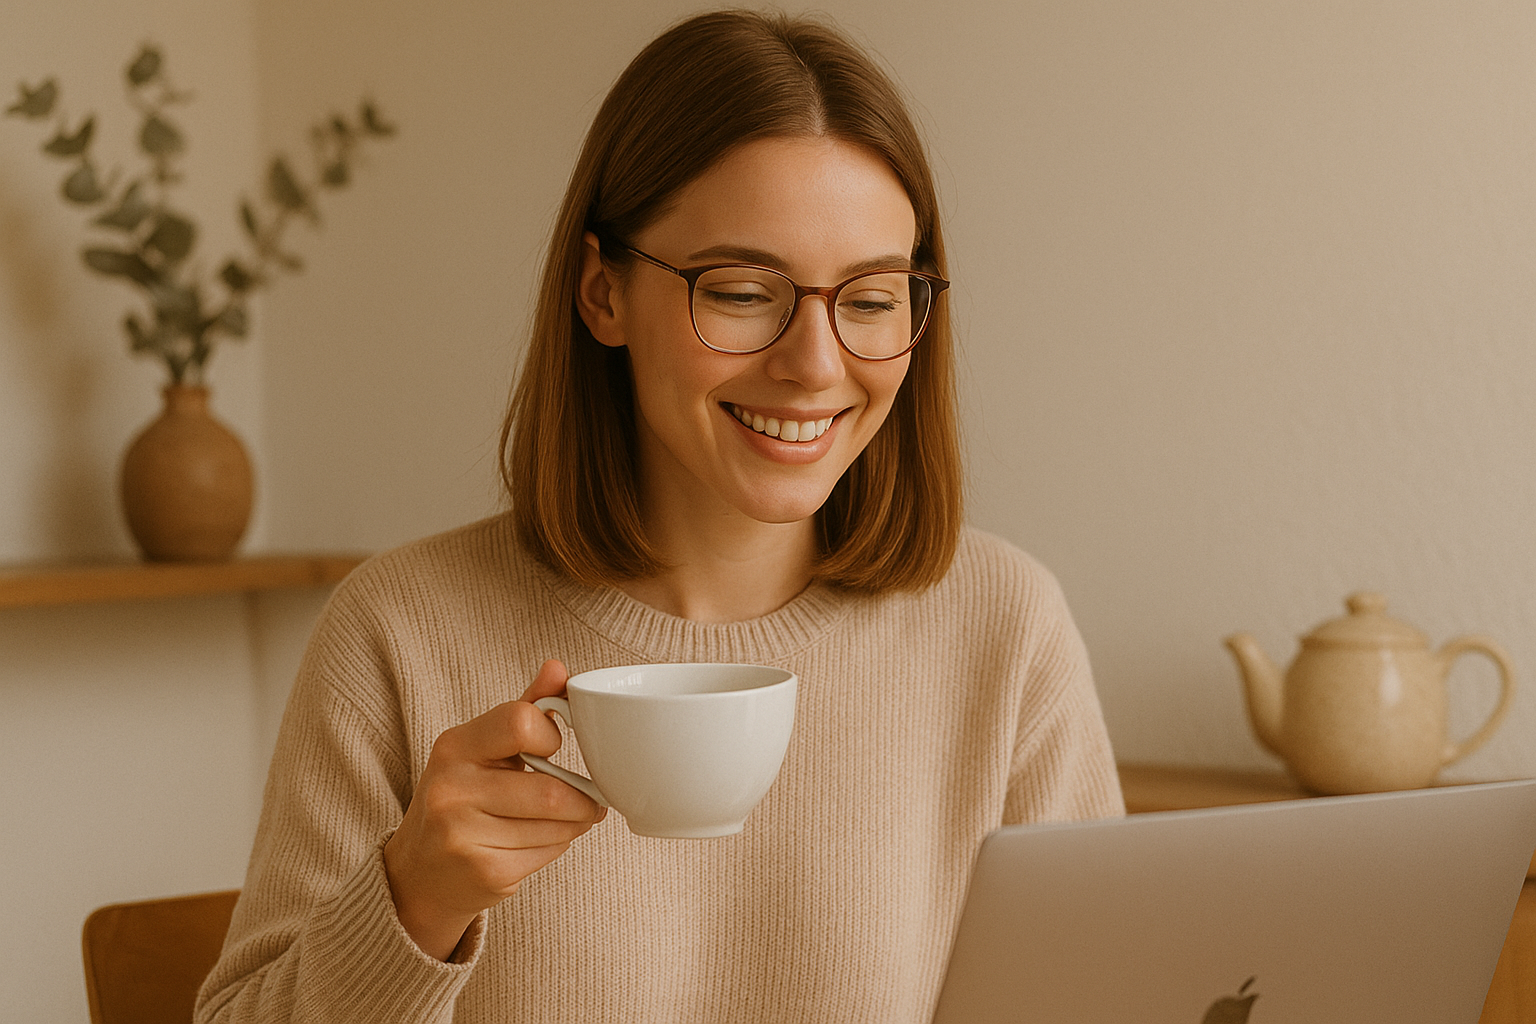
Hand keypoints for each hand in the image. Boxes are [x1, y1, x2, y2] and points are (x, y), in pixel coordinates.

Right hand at [382, 659, 605, 960]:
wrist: (419, 872)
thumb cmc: (460, 798)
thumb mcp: (481, 748)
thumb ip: (524, 708)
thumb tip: (557, 667)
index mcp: (454, 746)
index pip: (521, 722)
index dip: (551, 736)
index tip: (553, 749)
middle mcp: (451, 789)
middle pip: (550, 790)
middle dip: (582, 797)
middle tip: (590, 798)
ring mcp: (464, 835)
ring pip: (556, 825)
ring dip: (575, 823)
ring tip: (569, 819)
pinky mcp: (484, 873)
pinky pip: (548, 853)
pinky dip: (558, 845)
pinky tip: (541, 841)